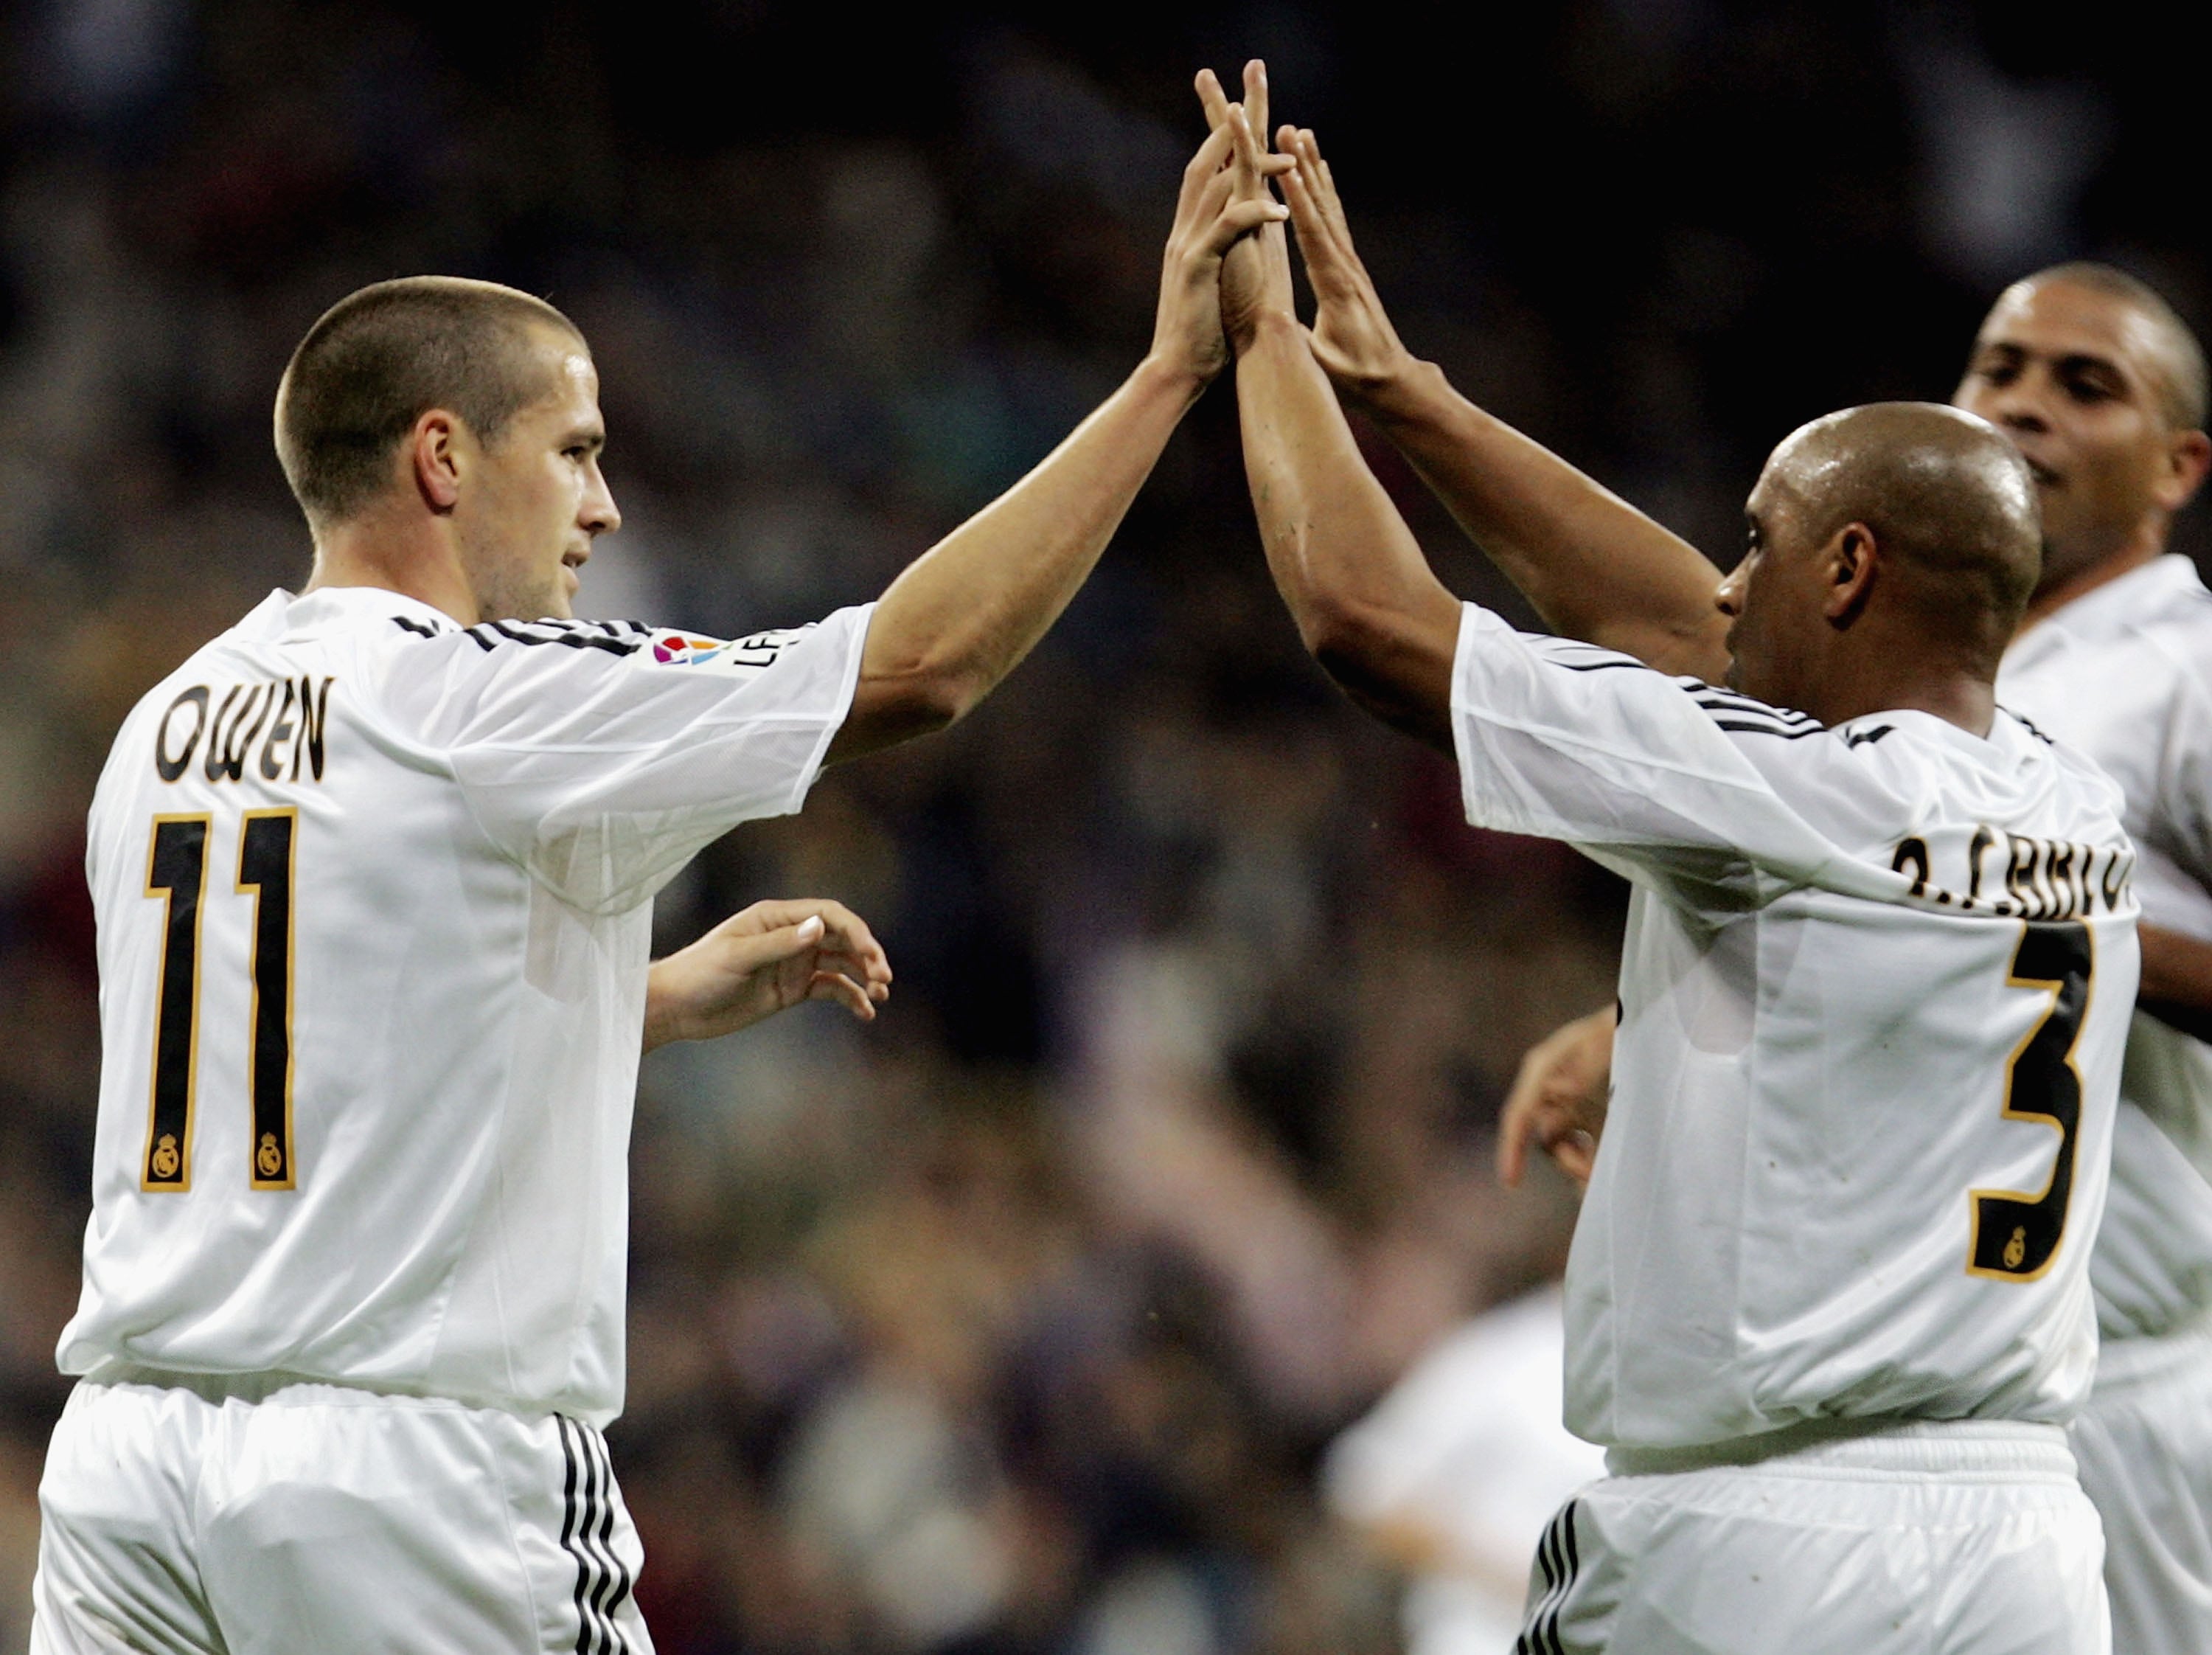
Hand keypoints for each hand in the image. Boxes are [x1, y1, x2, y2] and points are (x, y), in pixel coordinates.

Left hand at [643, 899, 890, 1050]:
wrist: (676, 1008)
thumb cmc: (699, 974)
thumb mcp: (738, 957)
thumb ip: (780, 943)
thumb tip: (820, 927)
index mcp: (777, 917)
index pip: (829, 915)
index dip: (856, 931)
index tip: (872, 955)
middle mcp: (790, 936)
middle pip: (842, 937)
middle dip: (867, 955)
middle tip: (884, 978)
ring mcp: (793, 963)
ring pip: (841, 963)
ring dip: (864, 976)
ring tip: (879, 996)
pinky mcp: (792, 989)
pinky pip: (830, 989)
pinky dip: (850, 998)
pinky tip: (864, 1012)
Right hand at [1149, 87, 1291, 387]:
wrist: (1178, 371)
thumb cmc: (1201, 334)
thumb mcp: (1211, 281)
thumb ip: (1218, 252)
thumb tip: (1232, 237)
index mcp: (1194, 232)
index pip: (1207, 172)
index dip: (1224, 137)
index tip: (1244, 105)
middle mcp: (1186, 230)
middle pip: (1205, 161)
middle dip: (1228, 120)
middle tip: (1251, 84)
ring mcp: (1189, 246)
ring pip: (1217, 186)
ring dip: (1253, 165)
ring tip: (1291, 156)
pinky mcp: (1198, 267)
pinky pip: (1228, 229)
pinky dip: (1253, 213)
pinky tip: (1280, 209)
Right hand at [1276, 126, 1419, 401]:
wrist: (1392, 379)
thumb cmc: (1357, 377)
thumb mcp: (1327, 364)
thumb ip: (1306, 344)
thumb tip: (1283, 331)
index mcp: (1335, 284)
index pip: (1312, 234)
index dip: (1298, 200)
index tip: (1285, 165)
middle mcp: (1344, 264)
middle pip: (1321, 207)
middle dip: (1303, 166)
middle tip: (1288, 129)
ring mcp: (1348, 262)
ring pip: (1329, 207)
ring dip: (1312, 169)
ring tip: (1300, 134)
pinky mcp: (1348, 266)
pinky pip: (1333, 220)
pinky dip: (1321, 191)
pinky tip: (1316, 173)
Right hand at [1497, 1005, 1615, 1187]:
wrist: (1647, 1015)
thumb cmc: (1625, 1023)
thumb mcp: (1609, 1041)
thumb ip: (1583, 1070)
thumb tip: (1553, 1106)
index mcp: (1544, 1067)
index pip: (1519, 1113)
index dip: (1512, 1148)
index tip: (1512, 1181)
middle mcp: (1547, 1085)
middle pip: (1542, 1135)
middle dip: (1565, 1159)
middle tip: (1592, 1176)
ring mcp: (1564, 1097)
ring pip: (1559, 1141)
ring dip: (1578, 1160)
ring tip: (1601, 1171)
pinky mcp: (1582, 1106)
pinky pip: (1577, 1138)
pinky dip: (1588, 1153)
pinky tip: (1602, 1161)